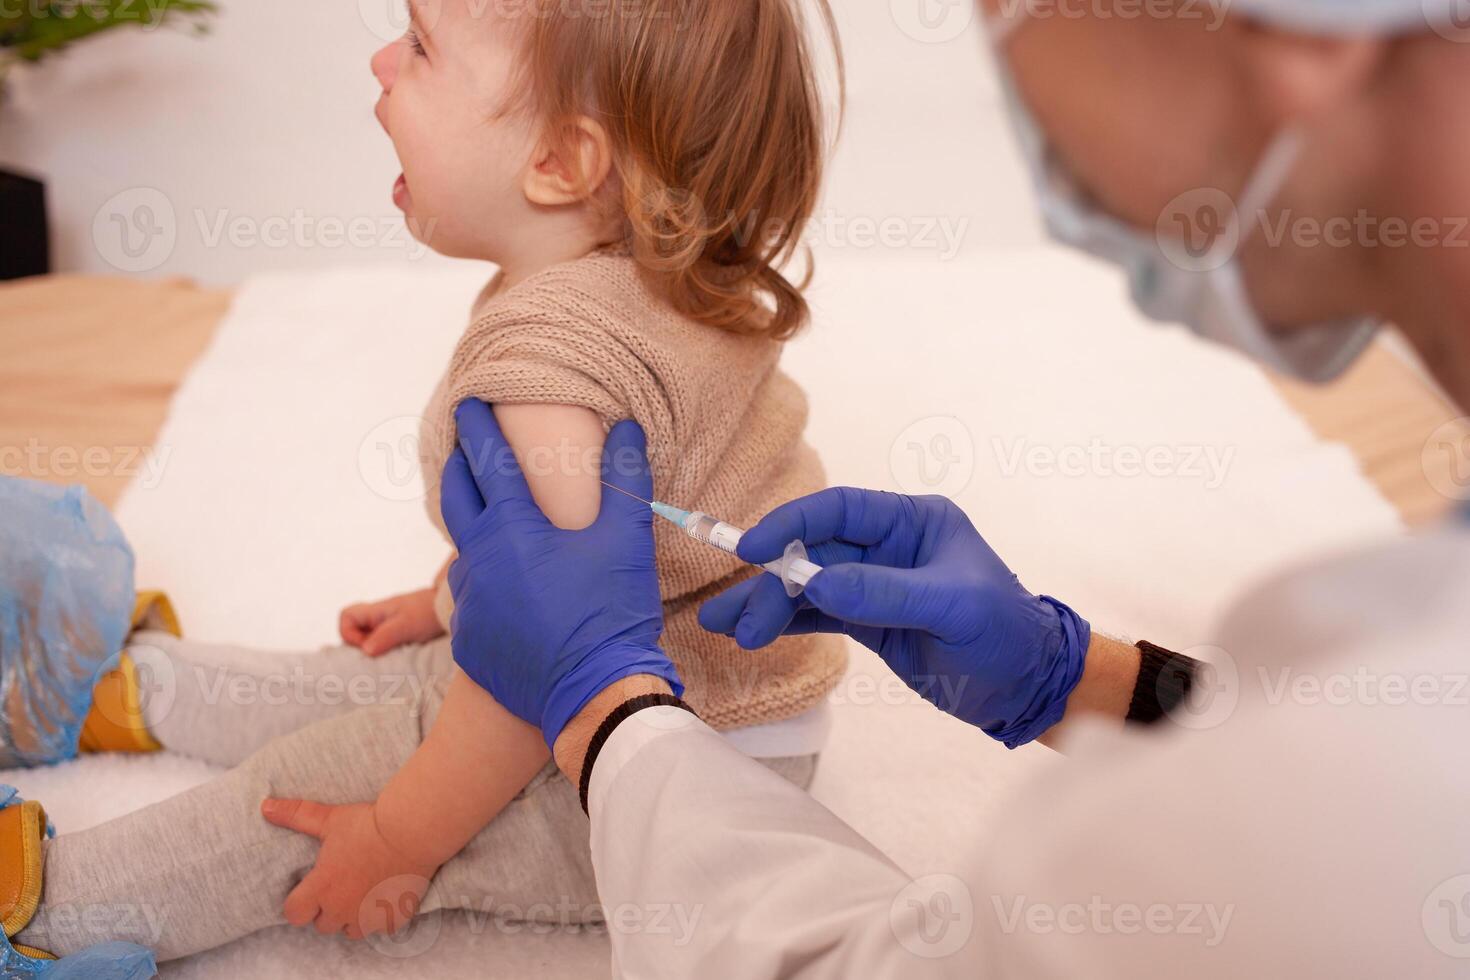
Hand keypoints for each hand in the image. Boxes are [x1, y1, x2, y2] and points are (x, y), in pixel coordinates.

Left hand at [261, 798, 438, 939]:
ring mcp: (369, 916)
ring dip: (353, 917)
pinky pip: (382, 928)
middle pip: (323, 924)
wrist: (413, 830)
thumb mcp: (329, 819)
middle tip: (342, 884)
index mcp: (322, 887)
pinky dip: (383, 916)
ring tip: (362, 893)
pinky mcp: (394, 917)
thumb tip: (265, 806)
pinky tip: (385, 895)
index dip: (299, 903)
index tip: (310, 889)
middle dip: (328, 909)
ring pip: (351, 931)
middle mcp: (342, 907)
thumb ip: (296, 815)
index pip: (294, 914)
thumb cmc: (369, 824)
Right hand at [339, 588, 444, 656]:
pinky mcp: (399, 634)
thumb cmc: (428, 611)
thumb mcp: (406, 625)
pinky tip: (399, 659)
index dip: (348, 634)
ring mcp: (388, 626)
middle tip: (379, 657)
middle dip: (361, 648)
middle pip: (354, 632)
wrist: (450, 607)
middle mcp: (378, 618)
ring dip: (376, 652)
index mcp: (375, 611)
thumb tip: (365, 650)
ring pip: (369, 640)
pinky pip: (384, 645)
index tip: (366, 646)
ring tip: (391, 659)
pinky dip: (388, 653)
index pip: (346, 617)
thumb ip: (385, 636)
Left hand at [441, 400, 681, 746]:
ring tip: (495, 523)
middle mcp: (479, 562)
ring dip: (477, 532)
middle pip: (455, 499)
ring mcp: (469, 605)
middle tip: (462, 448)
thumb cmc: (611, 613)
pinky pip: (475, 602)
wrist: (593, 697)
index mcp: (512, 531)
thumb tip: (628, 427)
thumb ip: (625, 479)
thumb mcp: (626, 540)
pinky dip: (490, 586)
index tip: (469, 403)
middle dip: (457, 466)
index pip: (487, 462)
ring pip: (466, 554)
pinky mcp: (470, 642)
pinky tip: (511, 591)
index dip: (478, 428)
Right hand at [698, 488, 1090, 747]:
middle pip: (812, 552)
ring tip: (724, 627)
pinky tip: (751, 633)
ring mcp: (875, 584)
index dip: (791, 524)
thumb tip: (816, 584)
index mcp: (914, 521)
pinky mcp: (868, 622)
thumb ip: (884, 593)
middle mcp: (889, 545)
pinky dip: (785, 623)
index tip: (750, 549)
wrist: (1028, 689)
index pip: (839, 510)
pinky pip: (817, 615)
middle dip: (770, 582)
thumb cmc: (1004, 635)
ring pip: (806, 586)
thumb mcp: (953, 607)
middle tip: (734, 618)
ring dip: (765, 605)